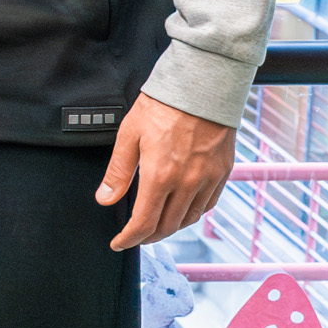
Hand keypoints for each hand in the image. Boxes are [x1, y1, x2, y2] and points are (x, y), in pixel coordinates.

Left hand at [95, 94, 234, 251]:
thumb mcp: (129, 135)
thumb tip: (105, 198)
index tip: (119, 242)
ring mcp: (208, 179)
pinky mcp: (222, 172)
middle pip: (167, 226)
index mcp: (160, 176)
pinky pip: (208, 204)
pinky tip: (182, 209)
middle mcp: (187, 183)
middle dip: (148, 236)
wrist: (202, 85)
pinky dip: (192, 213)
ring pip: (189, 219)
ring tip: (156, 225)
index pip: (144, 223)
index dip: (129, 239)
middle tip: (135, 236)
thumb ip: (118, 172)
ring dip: (170, 227)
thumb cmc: (164, 105)